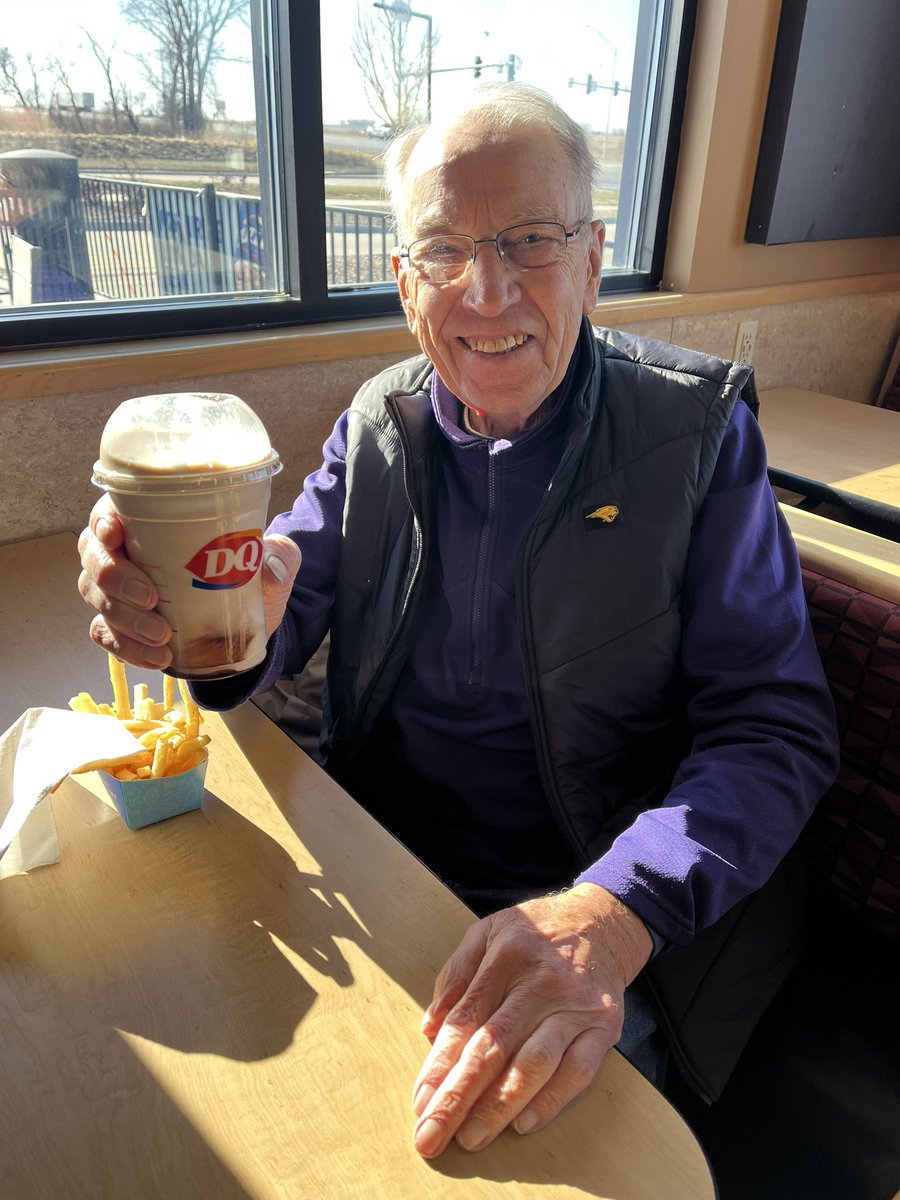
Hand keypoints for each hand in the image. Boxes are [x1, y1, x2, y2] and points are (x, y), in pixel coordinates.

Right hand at [77, 493, 300, 670]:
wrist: (245, 625)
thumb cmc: (245, 577)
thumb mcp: (269, 562)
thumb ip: (279, 555)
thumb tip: (272, 563)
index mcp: (149, 524)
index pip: (109, 514)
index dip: (103, 523)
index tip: (116, 535)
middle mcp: (125, 555)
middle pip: (95, 559)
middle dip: (115, 579)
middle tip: (150, 598)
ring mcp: (117, 594)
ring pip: (98, 601)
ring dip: (126, 620)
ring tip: (162, 638)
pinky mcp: (122, 628)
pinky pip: (107, 637)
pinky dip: (128, 649)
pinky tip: (158, 657)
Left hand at [411, 884, 650, 1157]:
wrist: (603, 921)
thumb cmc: (535, 934)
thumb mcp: (488, 932)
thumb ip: (456, 975)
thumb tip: (429, 1029)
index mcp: (506, 955)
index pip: (466, 1018)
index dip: (440, 1063)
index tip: (420, 1101)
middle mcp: (540, 982)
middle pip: (494, 1046)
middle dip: (459, 1095)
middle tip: (432, 1135)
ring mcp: (575, 1006)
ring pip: (534, 1064)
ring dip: (499, 1106)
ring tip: (471, 1137)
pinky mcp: (604, 1026)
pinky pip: (579, 1071)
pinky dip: (551, 1101)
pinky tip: (523, 1124)